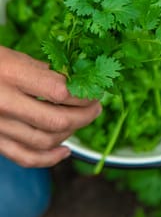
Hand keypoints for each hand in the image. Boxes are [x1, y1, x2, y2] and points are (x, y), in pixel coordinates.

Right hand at [0, 46, 101, 167]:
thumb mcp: (13, 56)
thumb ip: (43, 72)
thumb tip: (74, 84)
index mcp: (10, 73)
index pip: (59, 91)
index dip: (83, 94)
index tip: (93, 91)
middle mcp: (3, 102)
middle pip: (57, 120)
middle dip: (85, 116)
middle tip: (97, 108)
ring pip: (45, 141)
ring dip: (72, 133)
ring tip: (84, 121)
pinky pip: (25, 157)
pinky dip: (49, 159)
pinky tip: (65, 151)